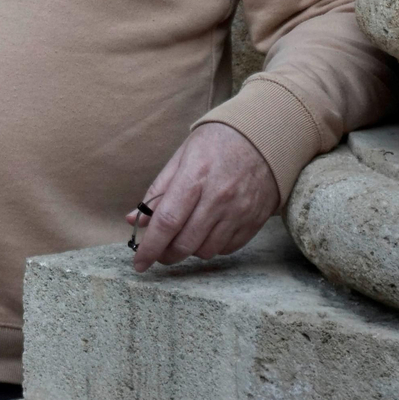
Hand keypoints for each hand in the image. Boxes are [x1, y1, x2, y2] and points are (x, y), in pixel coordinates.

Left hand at [126, 122, 279, 271]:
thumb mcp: (183, 155)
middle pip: (185, 243)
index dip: (150, 247)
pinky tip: (206, 232)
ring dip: (189, 250)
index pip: (167, 221)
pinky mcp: (253, 221)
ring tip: (184, 236)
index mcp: (196, 176)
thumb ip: (158, 190)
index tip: (139, 263)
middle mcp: (219, 197)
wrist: (264, 136)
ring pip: (205, 251)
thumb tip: (134, 219)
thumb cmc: (217, 142)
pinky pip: (227, 249)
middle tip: (158, 251)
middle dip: (166, 254)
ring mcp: (239, 211)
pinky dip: (212, 247)